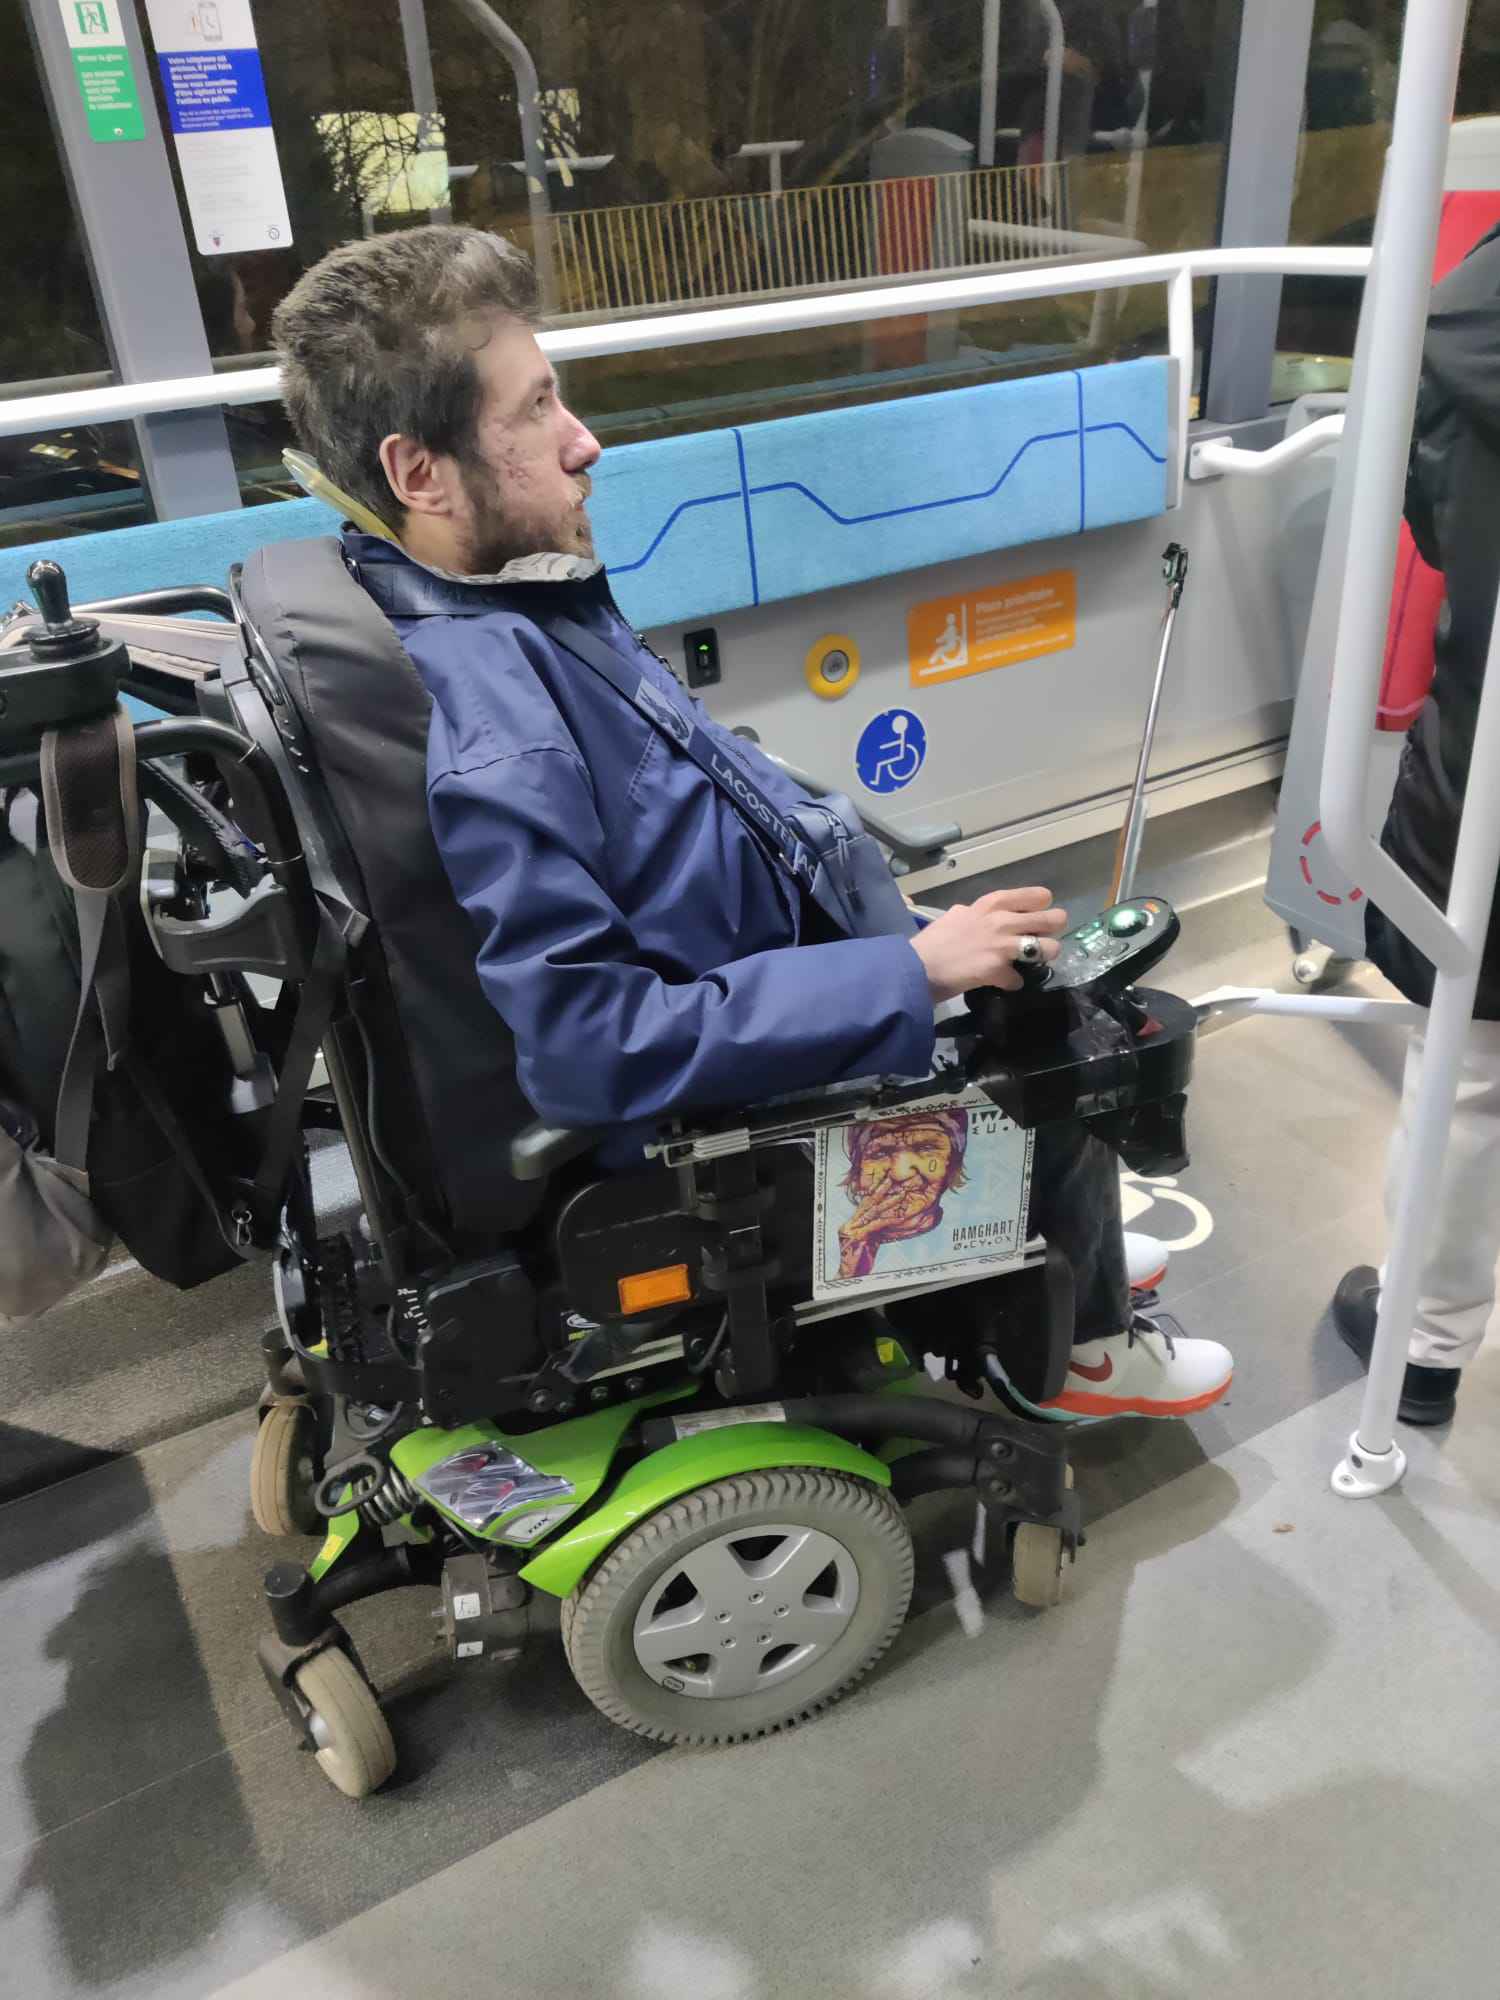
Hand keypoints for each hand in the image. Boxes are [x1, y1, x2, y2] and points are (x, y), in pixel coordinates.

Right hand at [908, 886, 1066, 1002]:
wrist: (915, 966)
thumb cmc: (931, 941)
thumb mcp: (954, 916)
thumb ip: (971, 913)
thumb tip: (972, 913)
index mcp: (991, 904)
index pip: (1035, 896)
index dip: (1042, 906)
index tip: (1038, 913)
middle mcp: (1002, 921)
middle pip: (1051, 919)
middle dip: (1053, 929)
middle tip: (1046, 937)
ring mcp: (1002, 946)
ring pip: (1048, 948)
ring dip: (1043, 956)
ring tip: (1034, 962)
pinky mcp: (998, 970)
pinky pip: (1019, 979)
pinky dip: (1011, 983)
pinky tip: (1003, 983)